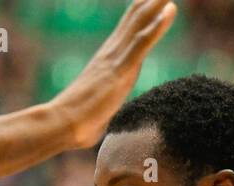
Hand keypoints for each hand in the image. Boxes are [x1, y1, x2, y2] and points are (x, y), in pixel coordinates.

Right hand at [51, 0, 177, 147]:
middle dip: (151, 1)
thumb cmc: (76, 125)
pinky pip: (142, 42)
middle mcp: (111, 52)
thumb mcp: (97, 113)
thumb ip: (103, 109)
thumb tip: (98, 124)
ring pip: (140, 23)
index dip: (142, 12)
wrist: (62, 124)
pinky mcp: (120, 69)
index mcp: (107, 60)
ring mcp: (116, 58)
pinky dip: (157, 25)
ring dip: (157, 4)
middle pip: (135, 18)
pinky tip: (170, 9)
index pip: (128, 29)